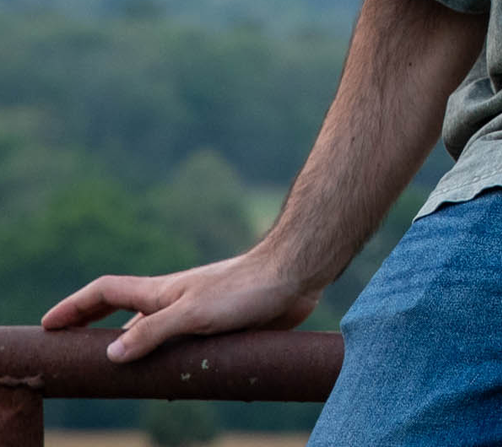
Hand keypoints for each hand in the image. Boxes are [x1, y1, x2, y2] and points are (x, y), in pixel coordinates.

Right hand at [40, 247, 319, 362]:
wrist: (294, 274)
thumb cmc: (245, 287)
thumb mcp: (194, 313)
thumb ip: (153, 333)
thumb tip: (111, 354)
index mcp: (161, 292)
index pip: (106, 293)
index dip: (75, 307)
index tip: (48, 325)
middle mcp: (174, 301)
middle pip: (125, 316)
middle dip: (96, 332)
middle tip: (77, 358)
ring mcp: (198, 313)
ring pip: (157, 336)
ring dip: (136, 354)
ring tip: (119, 383)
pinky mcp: (221, 326)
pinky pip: (186, 348)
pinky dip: (171, 365)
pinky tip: (176, 385)